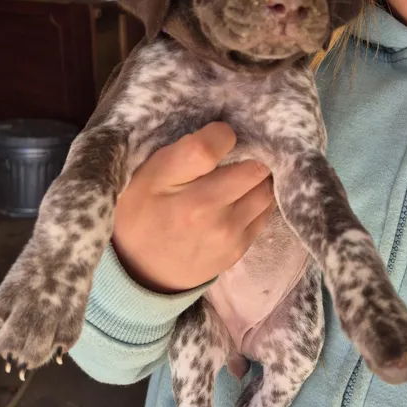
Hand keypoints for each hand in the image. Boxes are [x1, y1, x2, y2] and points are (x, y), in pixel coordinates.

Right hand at [112, 122, 275, 292]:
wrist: (141, 273)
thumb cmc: (142, 213)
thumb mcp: (146, 174)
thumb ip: (181, 151)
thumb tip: (222, 133)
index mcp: (173, 186)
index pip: (211, 147)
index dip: (221, 135)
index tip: (218, 137)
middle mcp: (204, 211)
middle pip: (253, 168)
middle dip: (250, 156)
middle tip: (238, 155)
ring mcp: (226, 234)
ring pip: (265, 190)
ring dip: (257, 179)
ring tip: (241, 176)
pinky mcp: (239, 249)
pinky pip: (265, 213)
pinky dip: (256, 200)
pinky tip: (240, 197)